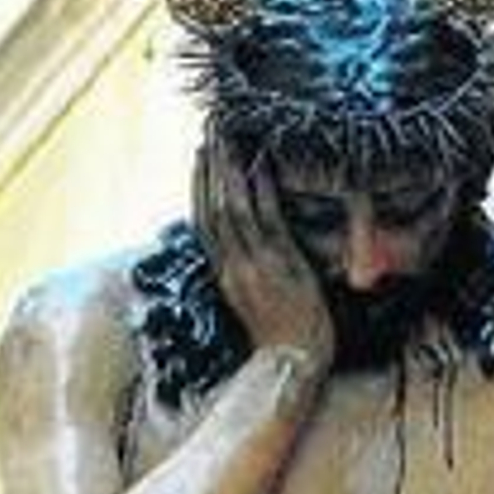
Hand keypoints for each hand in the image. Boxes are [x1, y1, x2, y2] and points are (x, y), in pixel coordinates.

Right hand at [194, 145, 334, 368]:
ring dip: (228, 167)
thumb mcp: (256, 303)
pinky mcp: (279, 264)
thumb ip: (247, 276)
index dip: (199, 186)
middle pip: (211, 206)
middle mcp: (233, 265)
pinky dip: (259, 189)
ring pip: (231, 206)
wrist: (294, 364)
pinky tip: (259, 164)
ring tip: (228, 134)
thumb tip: (247, 254)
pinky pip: (265, 218)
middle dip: (210, 166)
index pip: (203, 222)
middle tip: (211, 129)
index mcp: (225, 275)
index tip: (200, 155)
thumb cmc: (283, 339)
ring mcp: (254, 263)